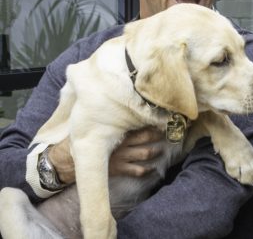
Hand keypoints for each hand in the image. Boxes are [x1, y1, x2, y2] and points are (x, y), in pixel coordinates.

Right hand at [49, 126, 164, 183]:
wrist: (70, 159)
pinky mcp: (119, 168)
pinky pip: (136, 170)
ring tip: (162, 149)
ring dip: (156, 151)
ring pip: (145, 153)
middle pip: (147, 137)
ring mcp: (122, 156)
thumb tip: (117, 98)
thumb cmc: (84, 137)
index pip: (139, 122)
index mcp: (117, 129)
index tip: (163, 117)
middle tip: (168, 133)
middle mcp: (122, 142)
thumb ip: (108, 115)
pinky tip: (152, 169)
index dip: (152, 121)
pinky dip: (146, 170)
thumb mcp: (95, 123)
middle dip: (158, 135)